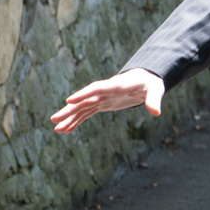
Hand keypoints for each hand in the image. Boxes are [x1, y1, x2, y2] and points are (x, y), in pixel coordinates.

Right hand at [51, 68, 165, 132]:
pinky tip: (66, 130)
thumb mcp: (156, 89)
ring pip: (82, 108)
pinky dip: (77, 121)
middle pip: (84, 100)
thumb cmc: (151, 83)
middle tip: (54, 119)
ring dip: (69, 118)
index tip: (69, 100)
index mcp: (116, 85)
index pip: (97, 89)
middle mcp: (105, 91)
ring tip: (56, 129)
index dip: (84, 94)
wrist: (146, 79)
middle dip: (69, 109)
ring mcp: (102, 98)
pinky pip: (87, 113)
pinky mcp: (102, 104)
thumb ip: (154, 100)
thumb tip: (156, 112)